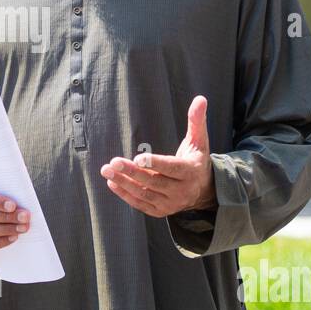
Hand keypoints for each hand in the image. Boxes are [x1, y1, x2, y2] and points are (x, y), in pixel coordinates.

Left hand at [99, 95, 215, 217]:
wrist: (203, 189)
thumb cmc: (196, 158)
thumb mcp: (199, 140)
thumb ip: (197, 120)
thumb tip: (200, 98)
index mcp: (191, 172)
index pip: (171, 168)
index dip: (155, 164)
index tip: (138, 158)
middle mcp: (182, 191)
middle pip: (153, 181)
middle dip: (132, 172)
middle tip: (113, 162)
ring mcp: (171, 203)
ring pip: (145, 194)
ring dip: (124, 183)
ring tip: (107, 171)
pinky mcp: (161, 211)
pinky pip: (141, 204)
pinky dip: (126, 195)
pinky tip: (112, 183)